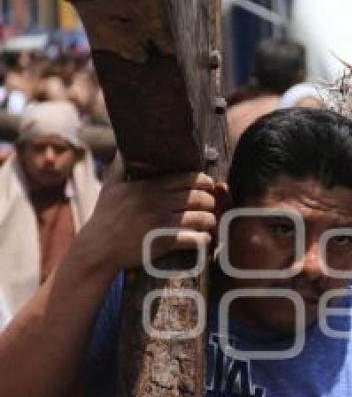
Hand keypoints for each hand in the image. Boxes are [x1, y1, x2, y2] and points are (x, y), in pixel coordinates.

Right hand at [77, 155, 225, 271]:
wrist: (97, 248)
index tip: (208, 185)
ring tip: (210, 222)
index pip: (185, 179)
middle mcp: (156, 203)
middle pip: (197, 197)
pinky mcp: (163, 242)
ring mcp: (160, 223)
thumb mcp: (110, 187)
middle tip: (210, 205)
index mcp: (148, 188)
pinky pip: (193, 238)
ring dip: (210, 220)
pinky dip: (203, 239)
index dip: (203, 181)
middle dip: (209, 201)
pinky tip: (204, 238)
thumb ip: (119, 167)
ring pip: (200, 218)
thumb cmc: (105, 217)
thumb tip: (122, 148)